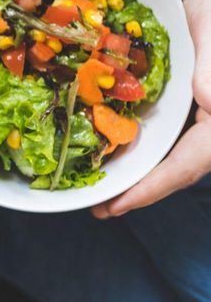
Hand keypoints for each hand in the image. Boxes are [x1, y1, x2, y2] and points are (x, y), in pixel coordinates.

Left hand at [93, 0, 210, 217]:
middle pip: (181, 166)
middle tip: (101, 207)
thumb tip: (208, 104)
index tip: (118, 206)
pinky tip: (117, 147)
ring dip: (141, 171)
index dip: (153, 188)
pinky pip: (170, 130)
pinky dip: (144, 145)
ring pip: (175, 151)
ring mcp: (206, 106)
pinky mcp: (193, 94)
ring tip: (104, 187)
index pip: (190, 162)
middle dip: (142, 189)